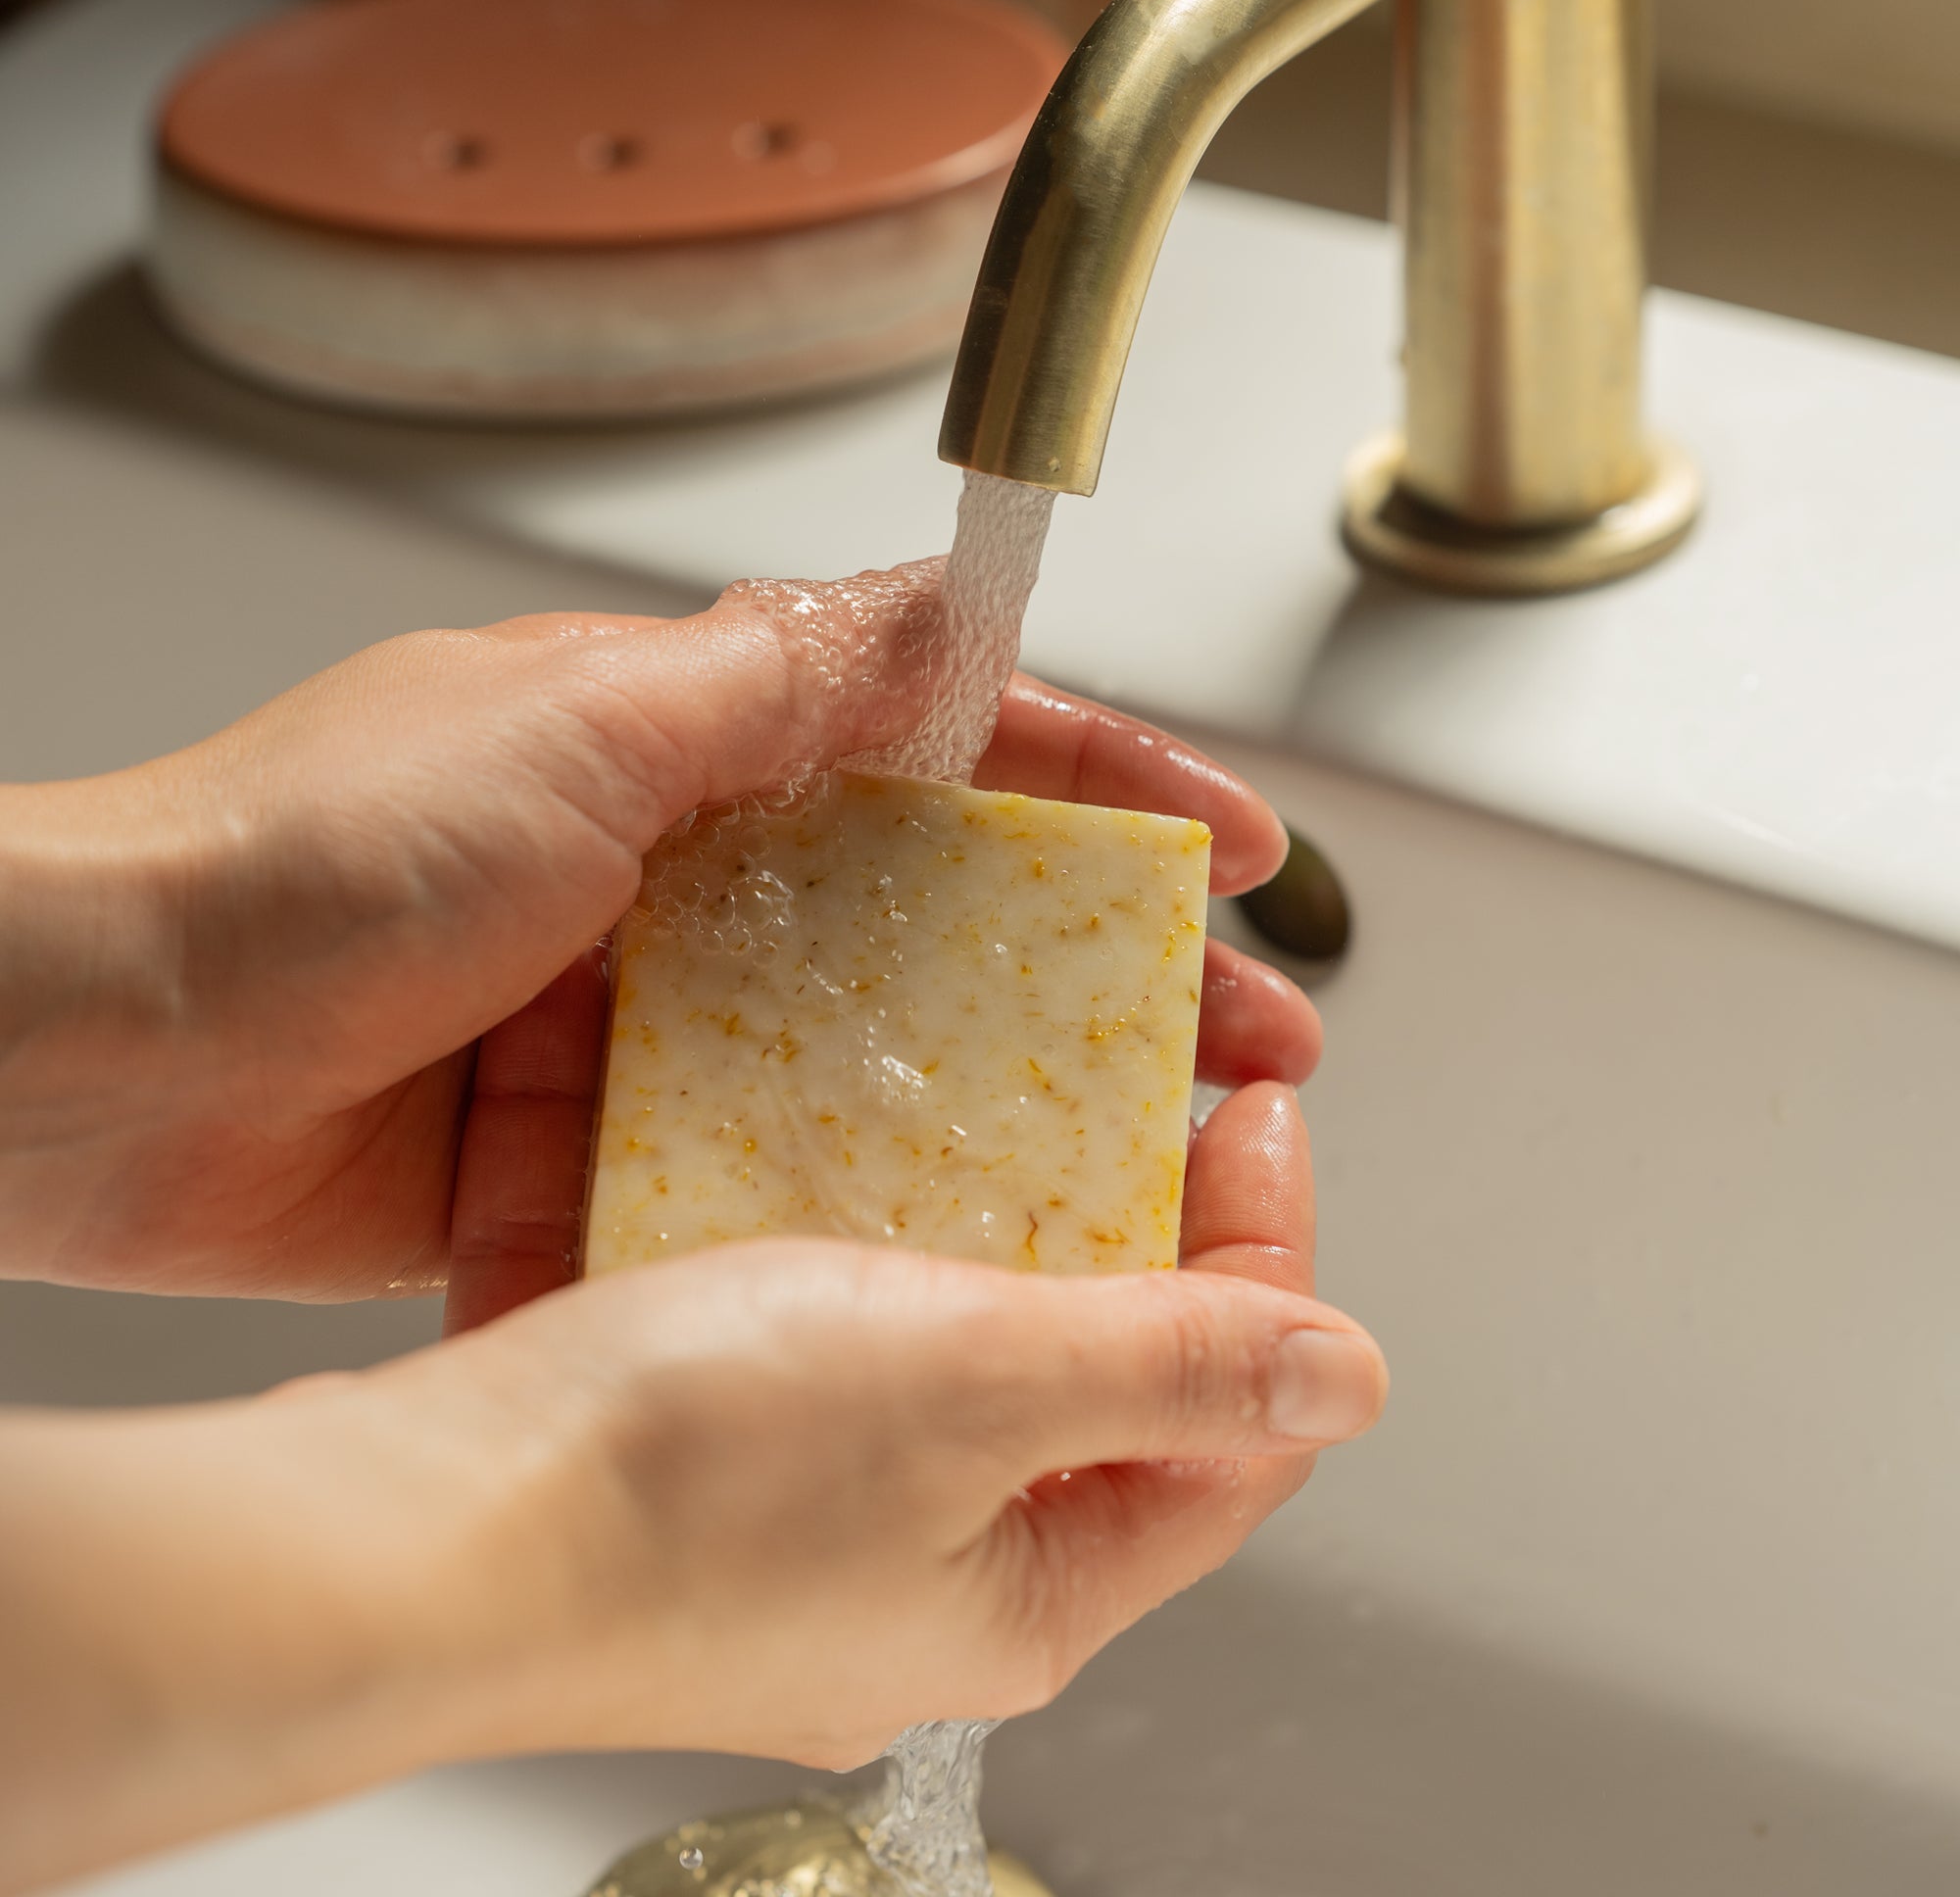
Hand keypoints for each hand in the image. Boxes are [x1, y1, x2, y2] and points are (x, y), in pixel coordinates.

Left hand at [0, 564, 1319, 1302]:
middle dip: (1111, 971)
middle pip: (954, 914)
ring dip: (1007, 1101)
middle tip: (1240, 1037)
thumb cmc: (294, 861)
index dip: (1115, 782)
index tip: (1237, 844)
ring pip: (879, 1053)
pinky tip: (947, 1252)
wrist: (90, 1061)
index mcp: (697, 743)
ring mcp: (649, 1016)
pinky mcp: (593, 1144)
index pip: (958, 738)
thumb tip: (954, 602)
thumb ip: (780, 676)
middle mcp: (689, 873)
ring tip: (1139, 1167)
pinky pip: (761, 1166)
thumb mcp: (576, 725)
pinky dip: (847, 1200)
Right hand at [0, 1085, 1384, 1891]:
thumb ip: (1165, 1368)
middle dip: (1131, 1223)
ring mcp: (812, 1515)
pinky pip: (835, 1324)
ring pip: (962, 1340)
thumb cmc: (664, 1492)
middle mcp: (926, 1567)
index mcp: (1026, 1585)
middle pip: (1098, 1374)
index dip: (1271, 1253)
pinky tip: (843, 1150)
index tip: (1258, 1109)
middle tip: (1129, 1088)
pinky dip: (864, 1235)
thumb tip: (1350, 1377)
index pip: (1230, 1419)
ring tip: (998, 1097)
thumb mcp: (965, 1391)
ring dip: (991, 1216)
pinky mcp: (711, 1453)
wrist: (402, 1533)